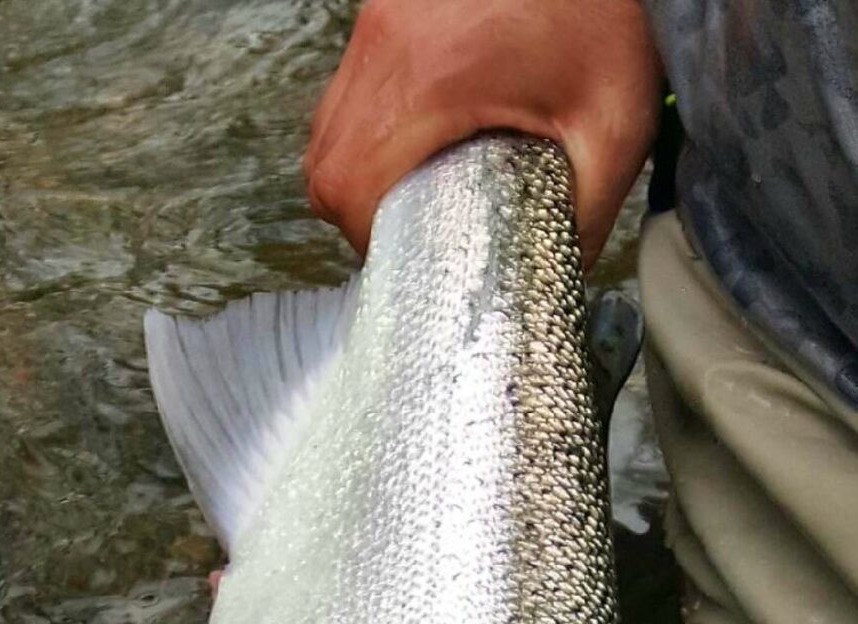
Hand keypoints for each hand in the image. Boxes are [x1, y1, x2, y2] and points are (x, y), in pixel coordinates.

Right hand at [304, 0, 662, 265]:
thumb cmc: (610, 20)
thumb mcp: (612, 132)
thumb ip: (583, 219)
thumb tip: (552, 279)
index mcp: (437, 77)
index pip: (351, 183)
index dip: (365, 234)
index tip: (404, 252)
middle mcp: (394, 40)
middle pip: (327, 158)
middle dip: (356, 209)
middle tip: (404, 229)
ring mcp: (386, 16)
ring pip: (329, 120)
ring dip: (357, 167)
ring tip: (406, 189)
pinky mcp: (392, 5)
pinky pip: (352, 82)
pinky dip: (369, 123)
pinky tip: (414, 137)